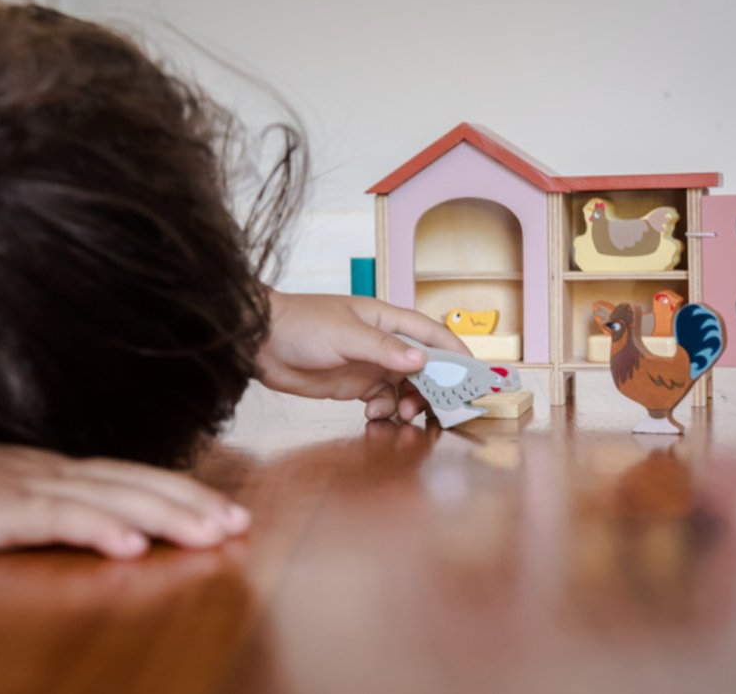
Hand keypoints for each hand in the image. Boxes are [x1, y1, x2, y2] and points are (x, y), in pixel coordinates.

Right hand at [0, 428, 250, 558]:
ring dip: (166, 517)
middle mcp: (53, 472)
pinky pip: (58, 519)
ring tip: (212, 535)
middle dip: (194, 504)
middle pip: (138, 484)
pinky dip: (99, 530)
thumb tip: (86, 520)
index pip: (134, 478)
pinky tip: (131, 546)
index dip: (184, 492)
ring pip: (113, 499)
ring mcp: (28, 487)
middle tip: (241, 524)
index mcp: (55, 470)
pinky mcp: (0, 510)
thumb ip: (42, 503)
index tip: (226, 511)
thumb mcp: (0, 494)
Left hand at [256, 291, 468, 421]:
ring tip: (402, 416)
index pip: (431, 333)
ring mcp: (369, 364)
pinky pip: (382, 401)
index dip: (456, 351)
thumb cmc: (301, 325)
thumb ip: (384, 349)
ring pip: (405, 387)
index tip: (474, 374)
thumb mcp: (345, 335)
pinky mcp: (354, 385)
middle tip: (438, 410)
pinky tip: (373, 416)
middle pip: (424, 366)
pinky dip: (384, 411)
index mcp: (385, 319)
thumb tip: (422, 359)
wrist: (260, 343)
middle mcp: (382, 342)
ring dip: (409, 404)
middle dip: (434, 387)